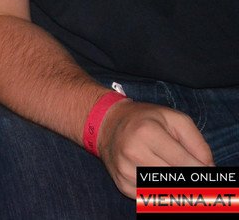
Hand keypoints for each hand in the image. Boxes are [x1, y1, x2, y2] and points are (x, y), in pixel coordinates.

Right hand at [99, 99, 213, 196]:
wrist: (106, 124)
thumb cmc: (145, 119)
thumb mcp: (175, 119)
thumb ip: (197, 143)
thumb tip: (208, 170)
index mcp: (147, 133)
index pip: (184, 163)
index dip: (200, 171)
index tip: (206, 172)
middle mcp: (133, 153)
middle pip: (175, 179)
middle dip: (189, 179)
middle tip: (193, 174)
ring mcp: (125, 171)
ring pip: (164, 191)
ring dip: (175, 186)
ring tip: (172, 171)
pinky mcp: (122, 184)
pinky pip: (151, 196)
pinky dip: (160, 190)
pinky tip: (156, 175)